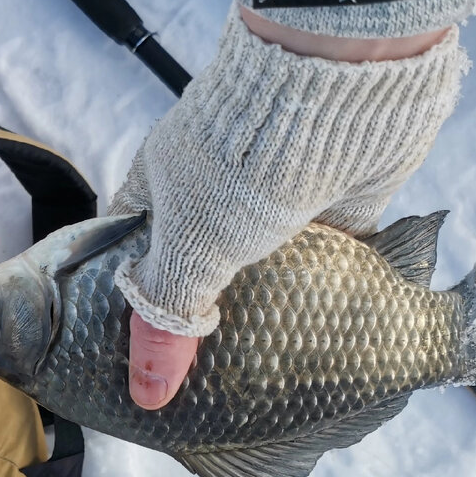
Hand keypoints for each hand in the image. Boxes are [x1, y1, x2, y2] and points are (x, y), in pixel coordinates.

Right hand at [116, 6, 463, 409]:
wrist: (344, 83)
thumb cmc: (243, 158)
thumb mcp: (191, 250)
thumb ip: (168, 318)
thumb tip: (145, 393)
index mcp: (166, 190)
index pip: (133, 254)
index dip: (132, 304)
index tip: (139, 360)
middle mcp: (220, 195)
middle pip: (205, 270)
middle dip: (208, 323)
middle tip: (204, 388)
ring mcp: (280, 200)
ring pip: (268, 273)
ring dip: (271, 315)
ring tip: (262, 383)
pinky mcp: (337, 207)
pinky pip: (329, 265)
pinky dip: (328, 299)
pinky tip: (324, 346)